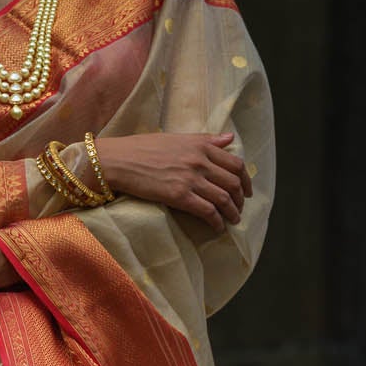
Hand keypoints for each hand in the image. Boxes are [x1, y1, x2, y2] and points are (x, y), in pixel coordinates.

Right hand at [93, 132, 245, 230]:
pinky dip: (217, 221)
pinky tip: (217, 227)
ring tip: (233, 220)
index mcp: (201, 145)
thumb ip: (205, 140)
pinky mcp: (179, 196)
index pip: (235, 163)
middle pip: (233, 183)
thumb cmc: (143, 148)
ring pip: (224, 199)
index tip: (246, 190)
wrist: (119, 160)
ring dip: (232, 213)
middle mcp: (199, 161)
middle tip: (240, 208)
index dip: (246, 180)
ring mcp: (190, 179)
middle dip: (240, 199)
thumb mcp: (177, 138)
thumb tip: (230, 138)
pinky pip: (207, 211)